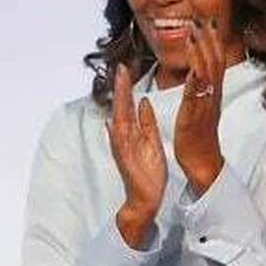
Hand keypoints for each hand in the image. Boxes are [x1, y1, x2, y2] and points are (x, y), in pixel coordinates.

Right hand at [107, 64, 167, 247]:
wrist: (145, 197)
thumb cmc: (149, 171)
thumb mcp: (152, 141)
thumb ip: (146, 122)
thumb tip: (143, 102)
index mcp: (133, 132)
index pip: (128, 105)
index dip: (127, 86)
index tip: (127, 68)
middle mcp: (124, 138)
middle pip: (121, 108)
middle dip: (121, 89)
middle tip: (120, 68)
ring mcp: (123, 149)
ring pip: (119, 122)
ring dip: (118, 104)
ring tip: (119, 86)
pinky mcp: (125, 161)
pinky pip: (120, 145)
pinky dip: (116, 134)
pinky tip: (112, 122)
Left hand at [174, 16, 226, 194]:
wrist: (203, 160)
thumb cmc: (199, 135)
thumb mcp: (201, 105)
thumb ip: (201, 88)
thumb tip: (198, 72)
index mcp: (212, 92)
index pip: (216, 60)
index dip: (213, 40)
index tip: (208, 21)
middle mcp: (213, 94)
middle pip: (214, 61)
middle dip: (209, 38)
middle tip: (202, 18)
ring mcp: (206, 103)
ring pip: (207, 73)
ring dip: (200, 52)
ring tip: (192, 32)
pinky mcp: (196, 114)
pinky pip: (198, 94)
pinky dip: (196, 79)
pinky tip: (193, 67)